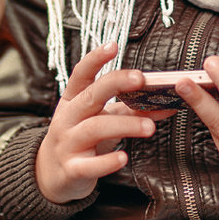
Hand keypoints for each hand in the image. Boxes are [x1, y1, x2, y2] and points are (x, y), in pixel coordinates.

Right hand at [35, 42, 158, 203]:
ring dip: (124, 125)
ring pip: (94, 128)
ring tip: (150, 127)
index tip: (113, 45)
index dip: (95, 59)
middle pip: (90, 96)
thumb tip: (168, 104)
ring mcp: (68, 143)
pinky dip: (107, 162)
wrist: (51, 175)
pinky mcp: (72, 170)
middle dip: (115, 84)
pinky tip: (124, 158)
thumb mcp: (101, 119)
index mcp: (73, 101)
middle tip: (141, 78)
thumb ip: (131, 111)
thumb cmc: (82, 139)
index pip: (81, 74)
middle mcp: (68, 118)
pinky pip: (89, 165)